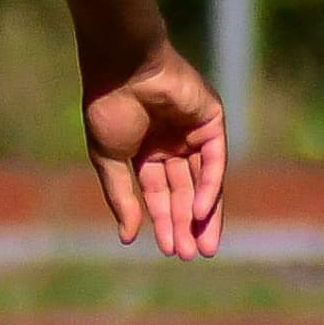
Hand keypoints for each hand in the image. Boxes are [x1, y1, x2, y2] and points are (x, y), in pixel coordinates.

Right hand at [82, 40, 228, 257]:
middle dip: (186, 224)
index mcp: (146, 151)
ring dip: (202, 213)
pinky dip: (209, 187)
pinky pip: (214, 160)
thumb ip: (123, 198)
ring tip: (201, 245)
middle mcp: (173, 144)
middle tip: (189, 255)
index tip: (168, 251)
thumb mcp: (111, 161)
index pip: (160, 193)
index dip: (163, 221)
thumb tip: (129, 237)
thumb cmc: (109, 108)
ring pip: (202, 181)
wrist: (123, 69)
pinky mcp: (211, 120)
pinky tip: (200, 212)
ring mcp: (194, 132)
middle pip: (185, 192)